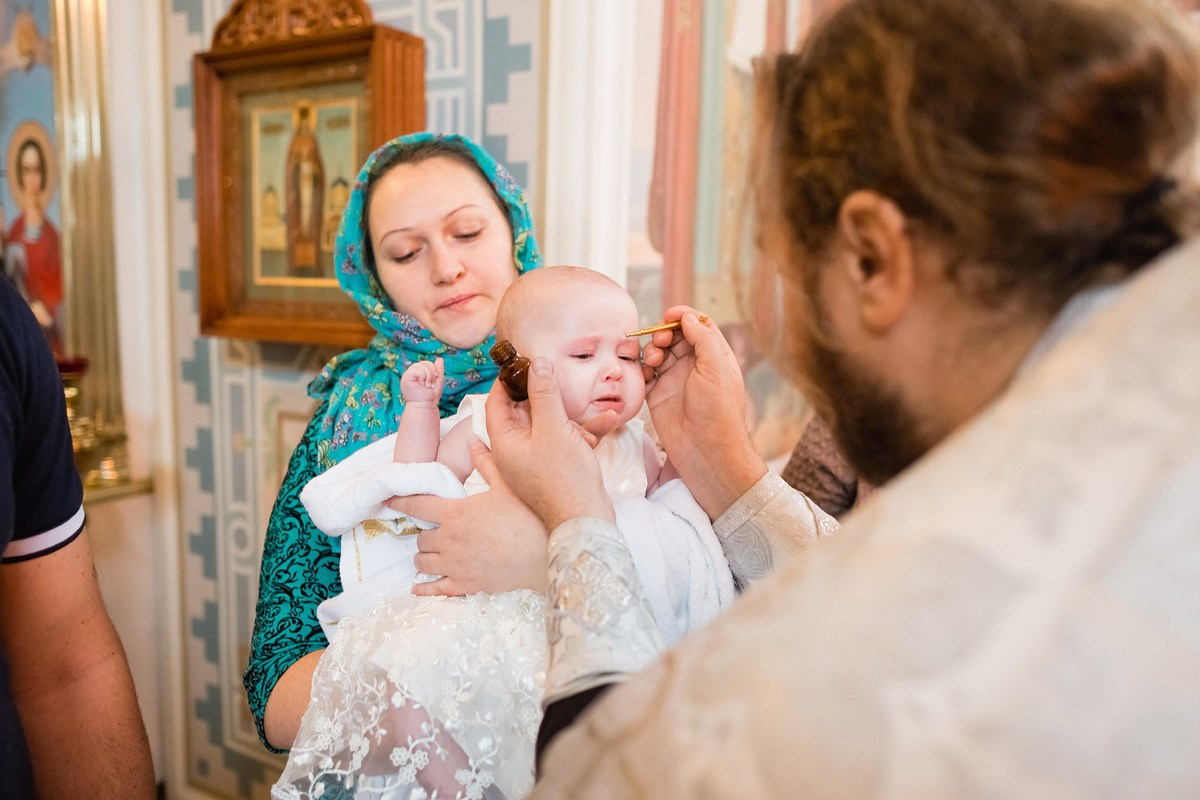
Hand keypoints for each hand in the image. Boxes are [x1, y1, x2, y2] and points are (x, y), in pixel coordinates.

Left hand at [388, 440, 549, 595]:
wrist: (544, 554)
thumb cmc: (527, 517)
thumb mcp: (507, 484)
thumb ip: (486, 463)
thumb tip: (473, 441)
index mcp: (455, 514)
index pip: (416, 506)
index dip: (399, 503)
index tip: (388, 501)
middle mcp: (448, 541)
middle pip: (420, 537)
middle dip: (424, 532)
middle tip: (432, 530)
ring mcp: (455, 566)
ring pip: (423, 563)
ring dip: (423, 556)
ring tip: (430, 553)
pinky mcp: (465, 585)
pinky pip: (436, 590)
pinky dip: (424, 589)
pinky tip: (418, 588)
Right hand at [400, 357, 443, 405]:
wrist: (426, 405)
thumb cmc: (431, 396)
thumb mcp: (437, 380)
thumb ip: (438, 370)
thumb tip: (440, 359)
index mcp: (417, 373)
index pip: (426, 363)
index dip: (433, 369)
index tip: (434, 380)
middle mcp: (411, 373)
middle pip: (424, 363)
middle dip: (431, 374)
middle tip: (430, 385)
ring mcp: (407, 375)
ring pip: (421, 366)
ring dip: (428, 377)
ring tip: (427, 386)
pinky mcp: (406, 378)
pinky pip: (417, 370)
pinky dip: (423, 377)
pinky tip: (422, 385)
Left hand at [485, 357, 614, 530]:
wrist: (587, 521)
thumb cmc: (565, 479)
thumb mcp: (554, 428)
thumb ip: (544, 394)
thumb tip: (537, 363)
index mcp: (505, 444)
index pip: (495, 404)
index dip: (507, 380)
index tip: (521, 362)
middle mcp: (515, 453)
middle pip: (524, 413)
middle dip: (548, 399)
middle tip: (561, 382)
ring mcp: (535, 462)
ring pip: (550, 427)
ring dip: (573, 419)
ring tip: (595, 419)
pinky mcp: (555, 469)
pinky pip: (565, 442)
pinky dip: (583, 433)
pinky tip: (608, 422)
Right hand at [642, 307, 766, 517]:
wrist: (705, 450)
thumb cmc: (718, 411)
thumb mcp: (717, 368)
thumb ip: (703, 338)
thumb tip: (688, 318)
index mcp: (714, 357)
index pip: (698, 326)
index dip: (683, 317)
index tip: (669, 315)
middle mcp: (694, 366)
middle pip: (674, 337)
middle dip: (663, 333)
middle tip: (660, 342)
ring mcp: (675, 380)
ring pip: (658, 353)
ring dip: (652, 350)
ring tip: (654, 361)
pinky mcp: (658, 394)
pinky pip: (645, 373)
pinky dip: (642, 368)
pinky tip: (645, 373)